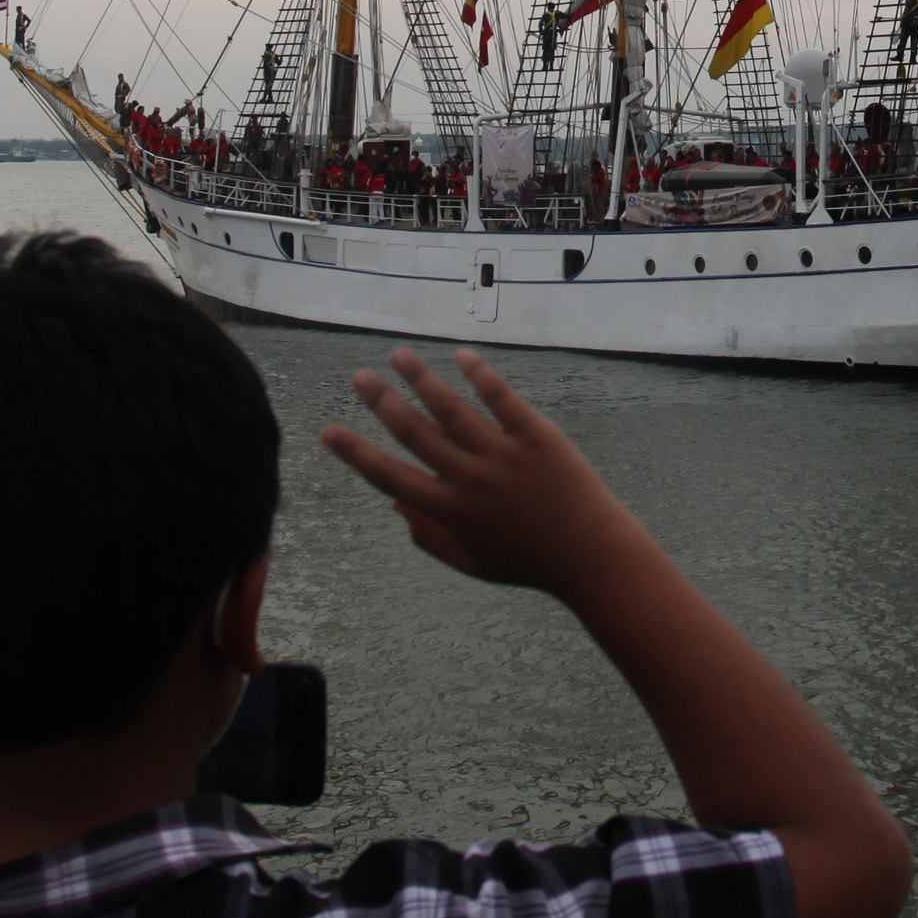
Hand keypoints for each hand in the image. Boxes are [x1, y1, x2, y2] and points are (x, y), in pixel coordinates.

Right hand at [318, 350, 647, 594]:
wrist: (589, 554)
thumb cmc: (529, 562)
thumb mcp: (471, 560)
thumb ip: (429, 535)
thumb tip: (394, 503)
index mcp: (449, 510)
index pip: (388, 476)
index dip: (354, 453)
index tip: (328, 431)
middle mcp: (469, 479)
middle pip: (413, 432)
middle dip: (381, 402)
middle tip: (359, 378)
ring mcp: (502, 455)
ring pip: (451, 408)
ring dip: (421, 378)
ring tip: (398, 355)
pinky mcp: (536, 436)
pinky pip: (501, 398)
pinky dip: (479, 375)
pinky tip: (461, 355)